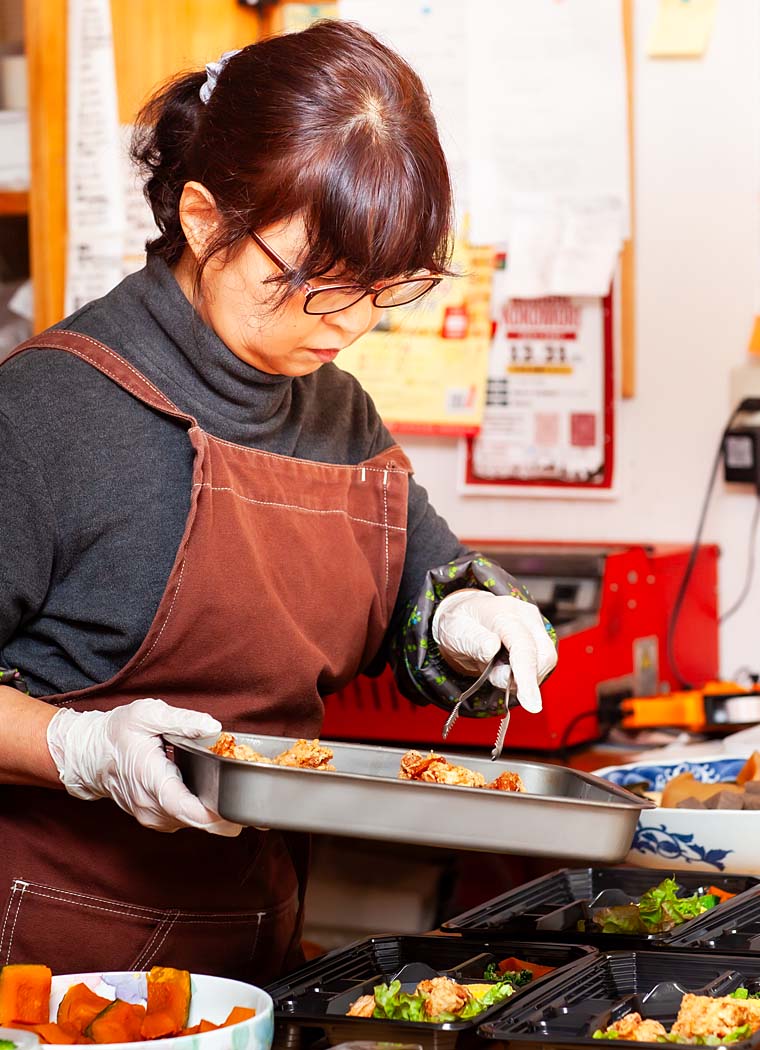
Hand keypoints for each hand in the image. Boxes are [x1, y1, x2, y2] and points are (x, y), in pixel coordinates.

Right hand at [47, 698, 241, 835]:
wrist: (89, 755)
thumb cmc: (116, 733)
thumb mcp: (147, 715)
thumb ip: (181, 720)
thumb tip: (213, 727)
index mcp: (150, 780)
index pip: (185, 808)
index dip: (214, 815)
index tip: (239, 815)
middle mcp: (151, 807)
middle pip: (196, 821)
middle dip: (227, 818)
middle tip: (258, 812)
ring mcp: (152, 816)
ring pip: (193, 823)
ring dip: (217, 815)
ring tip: (241, 799)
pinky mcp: (156, 818)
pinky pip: (185, 820)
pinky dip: (203, 813)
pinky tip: (218, 798)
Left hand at [432, 590, 556, 712]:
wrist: (466, 618)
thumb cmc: (460, 624)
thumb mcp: (456, 632)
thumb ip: (473, 641)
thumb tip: (491, 649)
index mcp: (503, 613)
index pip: (523, 645)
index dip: (527, 676)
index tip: (531, 705)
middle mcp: (525, 616)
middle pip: (542, 656)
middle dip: (524, 679)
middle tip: (494, 676)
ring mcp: (535, 625)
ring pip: (545, 662)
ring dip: (524, 677)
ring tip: (497, 668)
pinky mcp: (539, 636)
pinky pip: (542, 663)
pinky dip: (526, 673)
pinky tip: (506, 666)